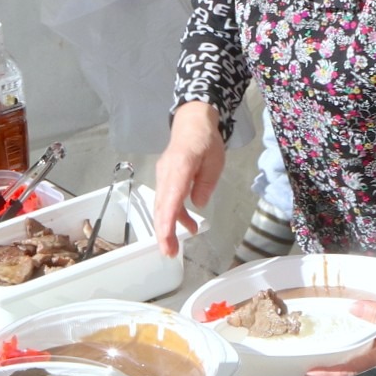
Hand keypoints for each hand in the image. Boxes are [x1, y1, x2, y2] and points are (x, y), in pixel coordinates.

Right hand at [153, 102, 224, 256]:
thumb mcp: (214, 160)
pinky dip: (173, 216)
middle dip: (163, 232)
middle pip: (161, 206)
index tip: (166, 239)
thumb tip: (197, 205)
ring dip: (167, 228)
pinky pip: (166, 201)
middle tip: (169, 253)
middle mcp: (166, 174)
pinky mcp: (165, 180)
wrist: (192, 122)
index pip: (170, 198)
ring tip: (175, 248)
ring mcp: (163, 177)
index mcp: (179, 167)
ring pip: (162, 206)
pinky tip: (188, 226)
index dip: (167, 221)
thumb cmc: (205, 140)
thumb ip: (205, 183)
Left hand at [302, 268, 375, 375]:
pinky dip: (351, 360)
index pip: (353, 370)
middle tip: (309, 373)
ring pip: (358, 370)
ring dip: (339, 369)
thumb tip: (353, 308)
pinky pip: (365, 360)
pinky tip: (341, 353)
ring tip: (319, 366)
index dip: (332, 374)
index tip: (312, 374)